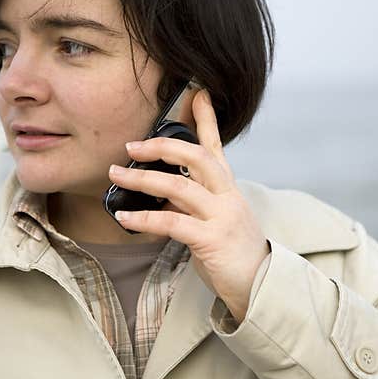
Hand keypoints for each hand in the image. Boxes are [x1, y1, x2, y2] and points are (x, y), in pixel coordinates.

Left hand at [108, 89, 269, 322]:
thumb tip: (159, 192)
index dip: (206, 118)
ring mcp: (222, 216)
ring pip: (179, 186)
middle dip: (162, 146)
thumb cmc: (234, 254)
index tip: (196, 93)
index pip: (216, 147)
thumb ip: (192, 203)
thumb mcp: (216, 220)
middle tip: (132, 146)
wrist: (261, 286)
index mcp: (228, 190)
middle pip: (196, 156)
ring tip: (116, 175)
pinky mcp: (212, 240)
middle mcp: (227, 197)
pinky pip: (171, 222)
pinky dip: (144, 218)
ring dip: (143, 178)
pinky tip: (125, 217)